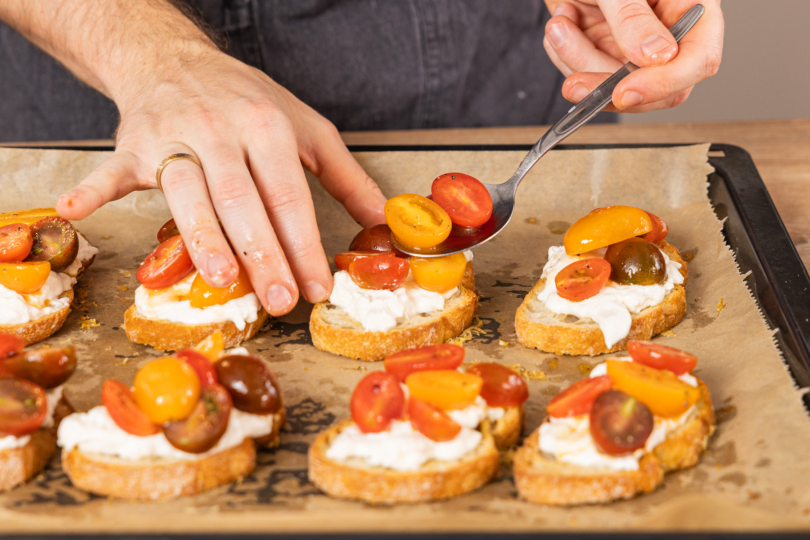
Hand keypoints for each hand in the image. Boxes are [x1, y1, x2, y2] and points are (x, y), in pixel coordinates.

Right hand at [55, 49, 386, 315]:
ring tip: (222, 280)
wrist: (178, 59)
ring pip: (186, 192)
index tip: (317, 286)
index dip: (304, 243)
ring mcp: (173, 136)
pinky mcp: (133, 145)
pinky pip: (110, 170)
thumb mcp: (307, 127)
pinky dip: (92, 189)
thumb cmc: (248, 101)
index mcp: (268, 126)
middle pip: (241, 200)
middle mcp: (221, 130)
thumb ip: (345, 175)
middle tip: (280, 300)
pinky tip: (75, 210)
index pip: (289, 195)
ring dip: (201, 237)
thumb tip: (381, 219)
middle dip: (263, 254)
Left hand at [543, 0, 723, 111]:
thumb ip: (633, 17)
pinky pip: (586, 74)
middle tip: (574, 85)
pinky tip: (563, 22)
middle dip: (606, 86)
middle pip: (655, 89)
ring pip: (613, 85)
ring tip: (560, 22)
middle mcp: (668, 32)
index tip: (625, 93)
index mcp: (690, 5)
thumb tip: (656, 58)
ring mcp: (635, 46)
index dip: (663, 83)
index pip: (698, 59)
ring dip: (575, 60)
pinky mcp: (606, 52)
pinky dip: (565, 54)